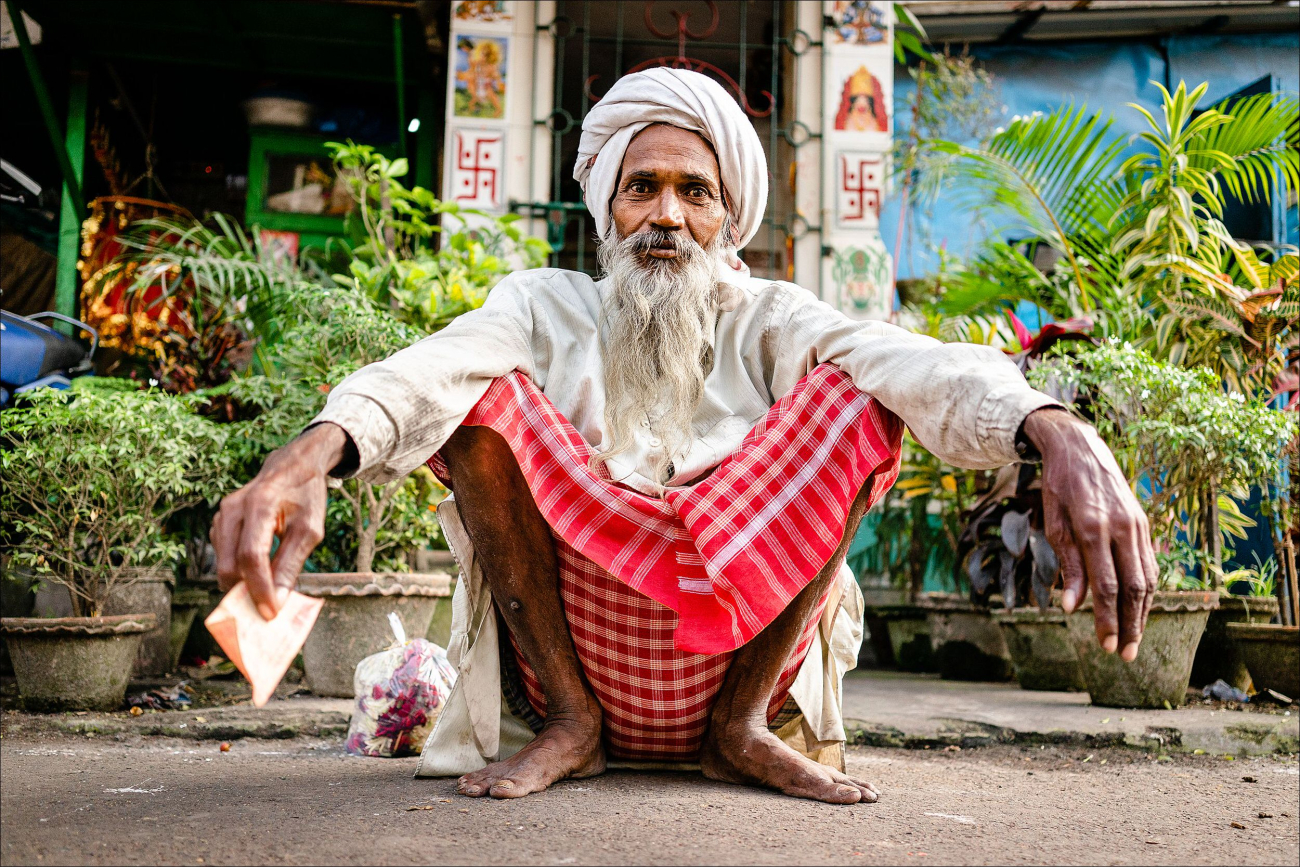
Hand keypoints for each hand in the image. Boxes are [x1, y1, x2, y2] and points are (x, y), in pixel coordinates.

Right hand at [210, 424, 348, 619]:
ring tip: (265, 594)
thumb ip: (292, 564)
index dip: (259, 588)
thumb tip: (278, 600)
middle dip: (245, 592)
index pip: (251, 556)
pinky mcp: (220, 521)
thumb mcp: (310, 529)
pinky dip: (238, 570)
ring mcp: (222, 514)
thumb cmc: (305, 497)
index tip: (271, 613)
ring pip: (223, 562)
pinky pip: (223, 554)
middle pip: (229, 563)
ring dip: (241, 583)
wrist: (292, 467)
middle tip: (266, 611)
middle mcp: (233, 509)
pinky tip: (258, 574)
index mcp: (259, 505)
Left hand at [1023, 409, 1158, 661]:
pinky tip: (1139, 610)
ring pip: (1147, 577)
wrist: (1080, 449)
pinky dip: (1146, 590)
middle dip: (1130, 624)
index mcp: (1093, 527)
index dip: (1107, 617)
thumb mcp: (1054, 523)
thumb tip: (1073, 607)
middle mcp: (1121, 527)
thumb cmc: (1059, 488)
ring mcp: (1136, 525)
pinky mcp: (1142, 523)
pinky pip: (1148, 563)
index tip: (1105, 645)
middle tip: (1124, 654)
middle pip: (1133, 587)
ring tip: (1134, 641)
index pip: (1106, 584)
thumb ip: (1068, 566)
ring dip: (1142, 613)